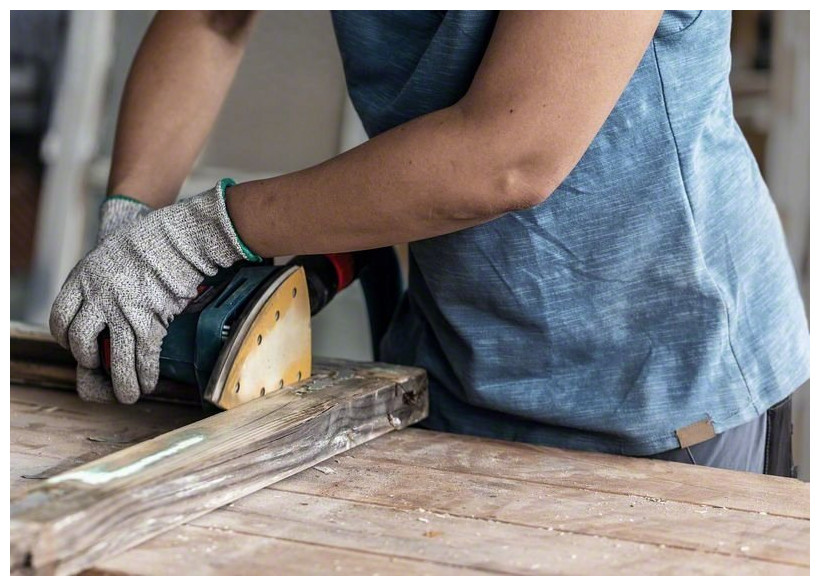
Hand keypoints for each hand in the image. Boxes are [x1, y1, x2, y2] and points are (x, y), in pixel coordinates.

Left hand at [74, 196, 153, 401]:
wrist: (178, 237)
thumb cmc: (151, 240)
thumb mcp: (111, 253)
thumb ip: (101, 278)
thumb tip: (106, 302)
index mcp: (83, 278)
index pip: (60, 317)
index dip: (65, 337)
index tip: (77, 344)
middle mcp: (97, 297)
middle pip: (80, 342)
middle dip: (89, 361)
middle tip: (101, 367)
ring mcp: (122, 310)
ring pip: (112, 358)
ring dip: (121, 383)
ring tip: (128, 394)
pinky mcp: (149, 320)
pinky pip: (143, 356)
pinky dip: (145, 374)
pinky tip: (148, 383)